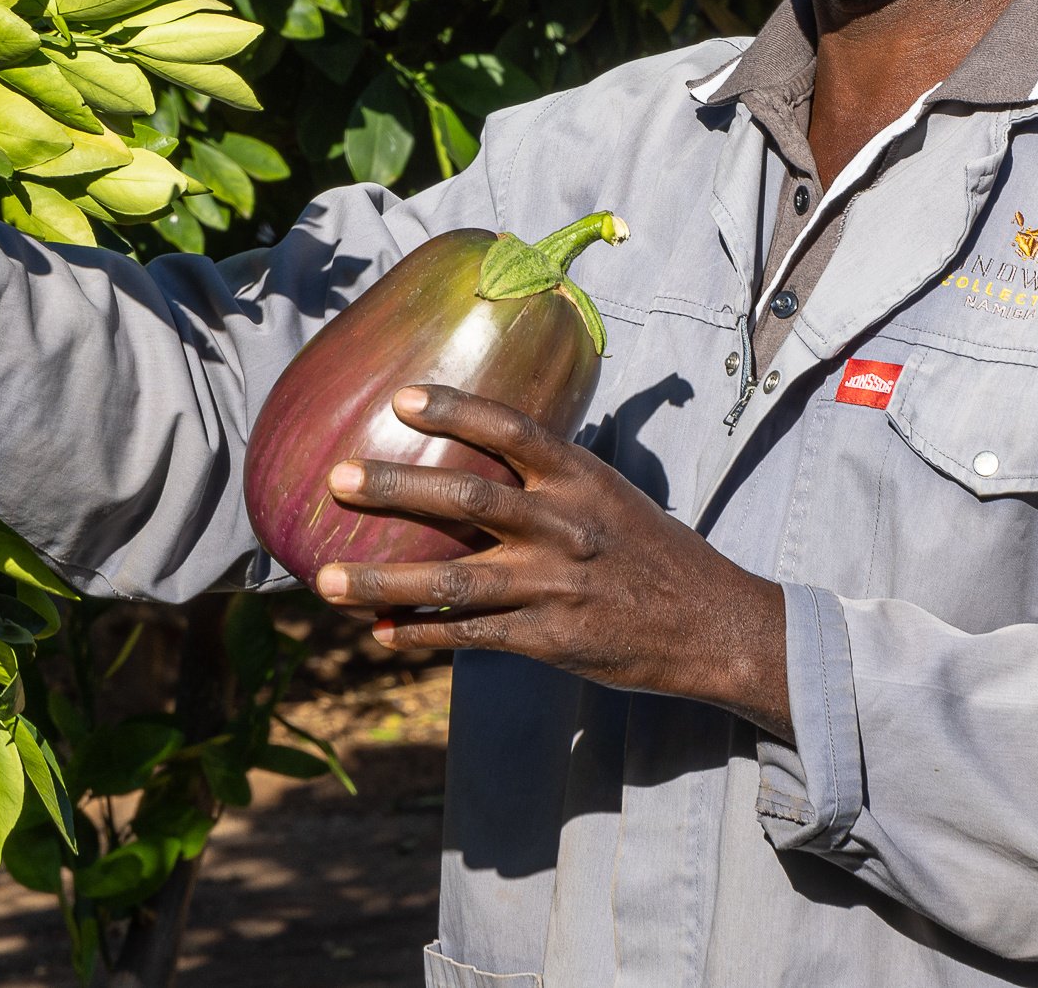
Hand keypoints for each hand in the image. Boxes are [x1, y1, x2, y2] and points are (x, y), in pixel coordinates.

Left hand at [315, 385, 792, 736]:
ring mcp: (553, 586)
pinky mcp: (547, 639)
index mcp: (581, 478)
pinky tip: (377, 631)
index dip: (455, 410)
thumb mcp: (610, 494)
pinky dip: (419, 635)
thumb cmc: (651, 552)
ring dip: (382, 582)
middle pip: (467, 501)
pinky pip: (469, 636)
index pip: (511, 430)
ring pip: (452, 583)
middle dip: (395, 489)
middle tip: (337, 478)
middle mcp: (564, 526)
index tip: (400, 398)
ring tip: (325, 579)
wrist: (712, 624)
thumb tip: (480, 456)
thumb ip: (550, 478)